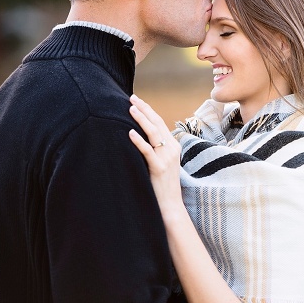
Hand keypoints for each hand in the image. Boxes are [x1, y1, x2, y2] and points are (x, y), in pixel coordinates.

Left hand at [128, 94, 185, 219]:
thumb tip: (141, 137)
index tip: (137, 101)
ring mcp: (167, 158)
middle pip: (157, 124)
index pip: (160, 123)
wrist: (170, 205)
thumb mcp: (163, 163)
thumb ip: (156, 150)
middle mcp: (172, 149)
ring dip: (141, 119)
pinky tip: (129, 133)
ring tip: (130, 108)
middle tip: (131, 98)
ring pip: (153, 134)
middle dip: (144, 109)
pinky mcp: (159, 168)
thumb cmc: (163, 184)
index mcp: (174, 146)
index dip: (149, 111)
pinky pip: (147, 151)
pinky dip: (138, 141)